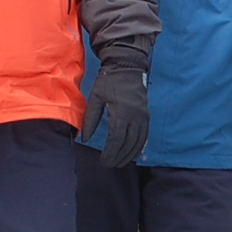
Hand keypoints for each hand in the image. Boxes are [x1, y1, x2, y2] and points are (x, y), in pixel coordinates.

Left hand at [87, 53, 149, 167]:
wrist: (127, 66)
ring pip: (138, 142)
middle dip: (119, 156)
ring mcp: (143, 116)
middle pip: (128, 144)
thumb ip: (90, 119)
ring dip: (130, 154)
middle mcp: (135, 116)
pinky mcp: (146, 115)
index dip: (110, 153)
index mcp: (121, 112)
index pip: (117, 140)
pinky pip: (145, 135)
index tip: (104, 161)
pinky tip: (134, 153)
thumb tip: (85, 139)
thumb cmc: (108, 81)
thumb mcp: (95, 98)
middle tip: (110, 165)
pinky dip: (140, 146)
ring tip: (120, 162)